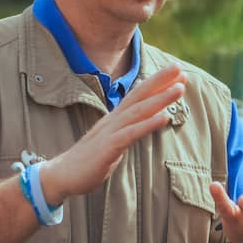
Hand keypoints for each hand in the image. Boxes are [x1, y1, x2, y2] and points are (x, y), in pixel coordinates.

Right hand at [40, 64, 185, 205]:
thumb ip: (127, 129)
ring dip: (159, 99)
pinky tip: (164, 118)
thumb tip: (143, 123)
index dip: (157, 82)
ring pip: (138, 112)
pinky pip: (131, 134)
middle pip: (139, 96)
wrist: (63, 174)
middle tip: (179, 68)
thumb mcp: (112, 139)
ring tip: (179, 89)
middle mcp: (114, 120)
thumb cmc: (90, 158)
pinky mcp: (108, 148)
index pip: (138, 94)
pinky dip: (148, 125)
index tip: (176, 72)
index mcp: (115, 118)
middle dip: (160, 81)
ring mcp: (110, 132)